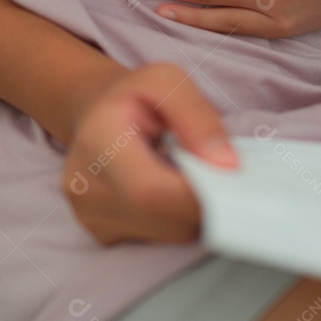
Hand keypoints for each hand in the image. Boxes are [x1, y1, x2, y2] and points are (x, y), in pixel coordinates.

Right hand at [62, 63, 237, 244]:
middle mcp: (85, 189)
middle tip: (216, 169)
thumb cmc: (134, 96)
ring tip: (188, 174)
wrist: (95, 115)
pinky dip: (177, 218)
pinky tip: (171, 189)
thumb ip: (199, 118)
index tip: (234, 179)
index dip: (201, 195)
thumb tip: (228, 166)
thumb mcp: (168, 81)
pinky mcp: (102, 235)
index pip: (152, 193)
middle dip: (206, 200)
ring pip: (171, 234)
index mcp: (97, 143)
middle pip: (168, 220)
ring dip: (193, 209)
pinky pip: (160, 239)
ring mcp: (91, 218)